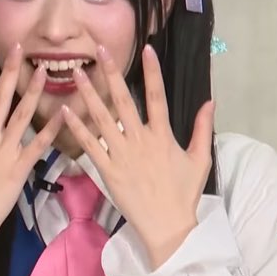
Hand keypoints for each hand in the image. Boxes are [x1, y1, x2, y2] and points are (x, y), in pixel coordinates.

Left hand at [63, 44, 214, 269]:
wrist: (167, 226)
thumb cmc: (183, 193)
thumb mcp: (200, 160)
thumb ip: (202, 129)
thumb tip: (210, 102)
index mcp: (163, 136)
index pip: (157, 96)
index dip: (152, 71)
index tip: (146, 49)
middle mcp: (140, 140)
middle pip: (123, 100)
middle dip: (111, 74)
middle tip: (98, 50)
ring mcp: (122, 154)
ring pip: (102, 118)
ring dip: (89, 94)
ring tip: (76, 73)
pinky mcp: (107, 170)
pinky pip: (90, 144)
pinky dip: (78, 127)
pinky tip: (66, 110)